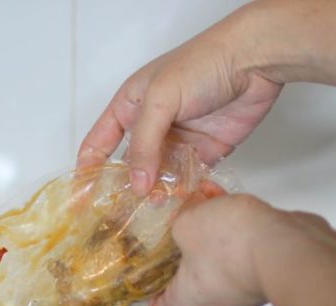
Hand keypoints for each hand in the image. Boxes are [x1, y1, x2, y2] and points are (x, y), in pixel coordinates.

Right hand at [78, 13, 280, 195]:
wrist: (253, 61)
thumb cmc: (202, 64)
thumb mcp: (160, 100)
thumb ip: (145, 143)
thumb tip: (136, 184)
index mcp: (130, 106)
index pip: (99, 143)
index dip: (88, 170)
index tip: (81, 198)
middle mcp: (151, 125)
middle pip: (130, 165)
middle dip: (125, 188)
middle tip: (120, 214)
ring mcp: (178, 140)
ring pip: (158, 176)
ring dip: (155, 192)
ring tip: (154, 209)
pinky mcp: (204, 152)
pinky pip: (187, 179)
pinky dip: (182, 192)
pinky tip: (178, 204)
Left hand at [150, 194, 329, 305]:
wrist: (288, 247)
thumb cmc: (230, 246)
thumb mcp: (186, 223)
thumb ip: (179, 220)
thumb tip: (187, 214)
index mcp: (187, 304)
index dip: (151, 291)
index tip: (148, 270)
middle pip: (191, 285)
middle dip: (184, 253)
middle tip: (179, 226)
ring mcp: (244, 295)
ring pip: (219, 266)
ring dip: (212, 237)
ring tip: (206, 202)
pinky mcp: (267, 276)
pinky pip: (243, 254)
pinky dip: (236, 233)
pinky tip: (229, 202)